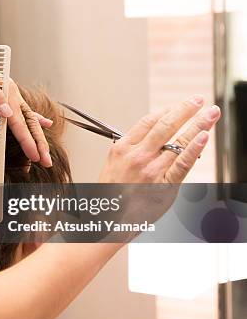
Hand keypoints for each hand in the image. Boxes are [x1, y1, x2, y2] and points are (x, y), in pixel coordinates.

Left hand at [0, 48, 53, 165]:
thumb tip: (9, 113)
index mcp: (7, 89)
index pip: (20, 120)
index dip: (28, 139)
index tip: (35, 156)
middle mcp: (10, 94)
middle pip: (28, 122)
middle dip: (39, 143)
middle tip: (47, 163)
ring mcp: (4, 99)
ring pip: (25, 122)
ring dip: (35, 139)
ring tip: (43, 156)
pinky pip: (17, 116)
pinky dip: (32, 121)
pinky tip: (44, 123)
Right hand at [99, 96, 220, 183]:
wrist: (109, 218)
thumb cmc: (111, 194)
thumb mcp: (113, 164)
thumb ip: (132, 149)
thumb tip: (153, 137)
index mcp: (122, 148)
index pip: (148, 121)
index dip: (167, 110)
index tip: (178, 104)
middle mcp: (137, 155)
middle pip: (165, 125)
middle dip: (185, 109)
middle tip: (198, 100)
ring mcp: (151, 169)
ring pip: (178, 141)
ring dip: (198, 124)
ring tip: (210, 113)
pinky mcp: (164, 184)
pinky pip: (182, 163)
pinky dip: (194, 148)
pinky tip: (204, 136)